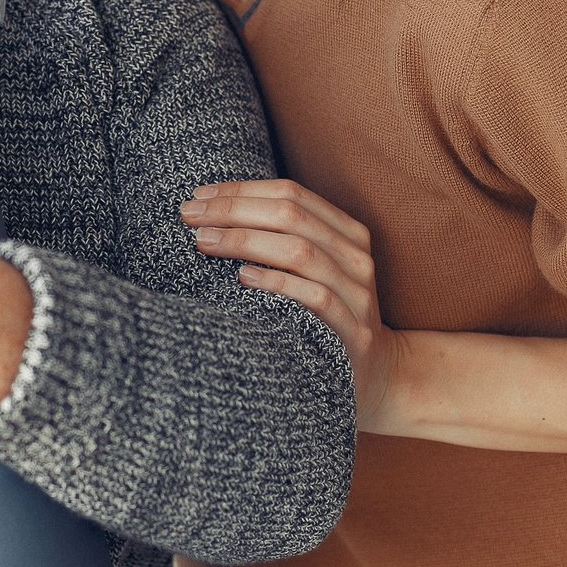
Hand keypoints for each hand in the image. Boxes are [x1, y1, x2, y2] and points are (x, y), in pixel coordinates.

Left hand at [181, 178, 397, 421]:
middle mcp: (356, 256)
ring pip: (301, 251)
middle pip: (291, 215)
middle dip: (234, 210)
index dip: (242, 190)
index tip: (199, 195)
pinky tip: (243, 277)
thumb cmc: (324, 316)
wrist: (375, 376)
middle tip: (190, 215)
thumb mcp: (311, 270)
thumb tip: (211, 210)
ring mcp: (358, 294)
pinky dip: (277, 282)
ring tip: (206, 242)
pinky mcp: (353, 331)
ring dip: (246, 241)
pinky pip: (315, 297)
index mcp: (346, 232)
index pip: (291, 193)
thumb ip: (280, 239)